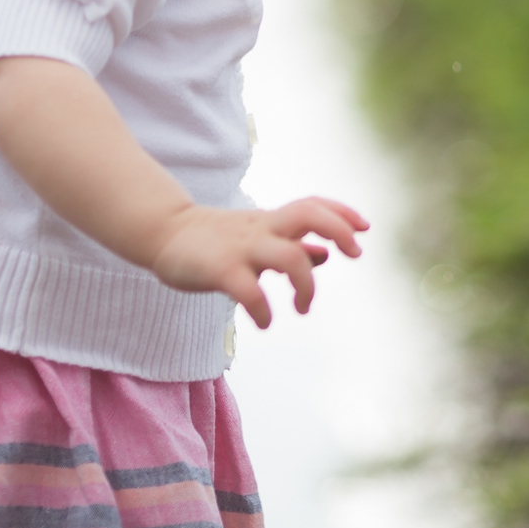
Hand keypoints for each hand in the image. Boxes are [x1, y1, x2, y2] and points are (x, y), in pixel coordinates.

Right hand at [149, 198, 369, 328]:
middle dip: (340, 230)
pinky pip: (250, 291)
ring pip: (290, 256)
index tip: (365, 228)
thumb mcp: (258, 238)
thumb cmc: (216, 240)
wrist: (163, 233)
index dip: (342, 213)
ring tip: (302, 307)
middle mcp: (261, 230)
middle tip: (355, 255)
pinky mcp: (220, 269)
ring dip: (307, 284)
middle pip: (309, 215)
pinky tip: (264, 322)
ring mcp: (241, 248)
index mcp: (270, 222)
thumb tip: (328, 253)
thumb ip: (293, 245)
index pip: (313, 205)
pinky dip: (264, 310)